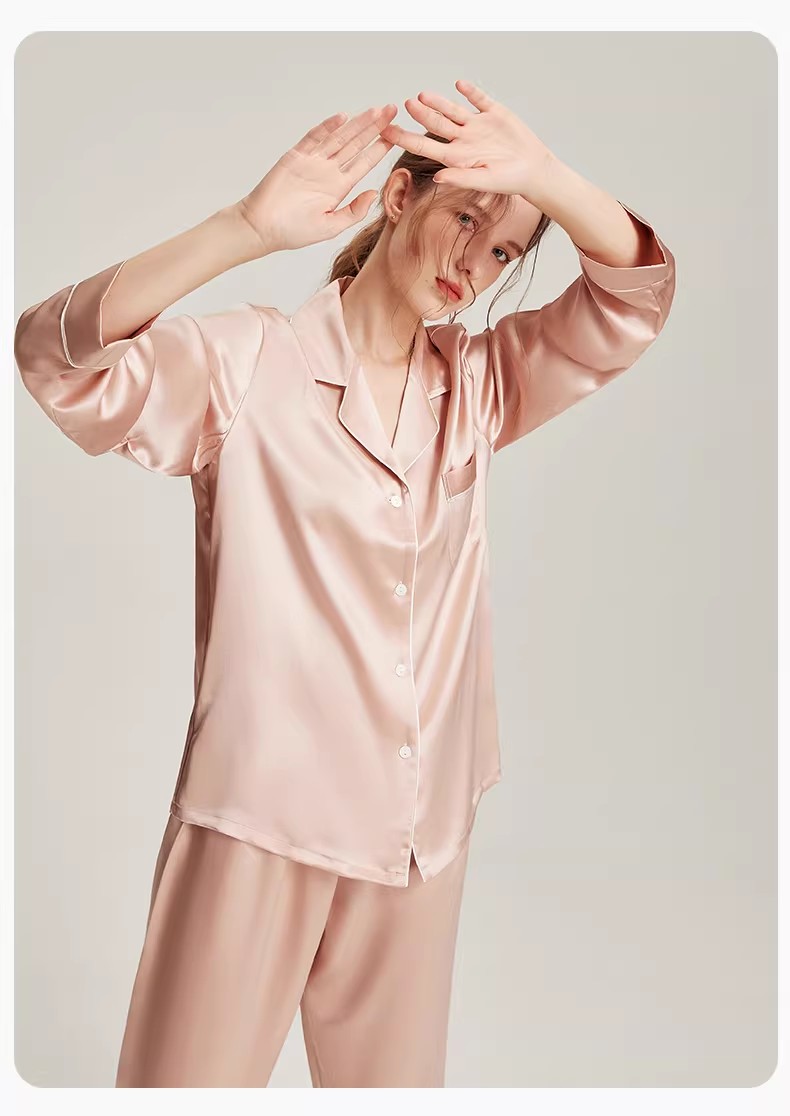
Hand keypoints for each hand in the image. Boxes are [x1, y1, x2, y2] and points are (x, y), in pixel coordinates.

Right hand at [235, 105, 398, 253]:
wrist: (262, 228)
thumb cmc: (294, 231)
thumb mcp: (330, 226)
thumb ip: (353, 211)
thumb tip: (374, 193)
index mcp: (339, 187)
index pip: (364, 163)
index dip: (380, 148)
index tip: (397, 135)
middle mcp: (328, 171)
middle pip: (356, 144)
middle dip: (375, 128)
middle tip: (393, 110)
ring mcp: (312, 162)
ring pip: (339, 137)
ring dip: (357, 124)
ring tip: (376, 111)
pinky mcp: (295, 156)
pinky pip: (314, 138)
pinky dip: (327, 127)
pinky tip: (342, 118)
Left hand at [380, 79, 557, 209]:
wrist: (534, 170)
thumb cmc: (510, 181)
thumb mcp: (484, 181)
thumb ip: (461, 178)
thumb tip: (437, 178)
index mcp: (456, 157)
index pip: (425, 146)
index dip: (406, 138)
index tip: (388, 132)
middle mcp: (463, 139)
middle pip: (436, 124)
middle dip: (421, 114)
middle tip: (406, 104)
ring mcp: (477, 125)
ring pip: (453, 110)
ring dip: (438, 101)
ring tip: (422, 94)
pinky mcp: (493, 114)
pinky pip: (479, 99)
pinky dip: (470, 91)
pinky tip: (460, 84)